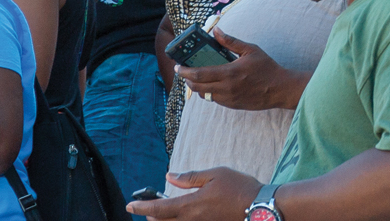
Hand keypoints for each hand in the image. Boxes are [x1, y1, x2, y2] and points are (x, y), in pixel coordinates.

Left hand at [126, 167, 261, 217]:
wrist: (258, 206)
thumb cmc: (239, 187)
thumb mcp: (215, 174)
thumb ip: (190, 177)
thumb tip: (169, 176)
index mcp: (191, 204)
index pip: (158, 209)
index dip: (141, 208)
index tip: (130, 206)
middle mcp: (191, 220)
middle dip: (150, 216)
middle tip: (147, 207)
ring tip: (161, 214)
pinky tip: (180, 216)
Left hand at [173, 29, 308, 110]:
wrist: (279, 88)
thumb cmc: (266, 67)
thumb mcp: (251, 50)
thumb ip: (231, 41)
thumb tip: (216, 30)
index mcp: (229, 72)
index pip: (199, 74)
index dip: (185, 71)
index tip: (178, 66)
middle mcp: (226, 88)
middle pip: (197, 87)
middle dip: (187, 80)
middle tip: (185, 73)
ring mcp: (228, 99)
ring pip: (204, 95)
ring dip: (198, 86)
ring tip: (199, 77)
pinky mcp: (232, 105)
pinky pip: (214, 99)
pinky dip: (210, 92)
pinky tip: (214, 84)